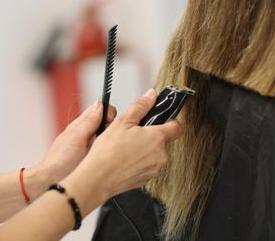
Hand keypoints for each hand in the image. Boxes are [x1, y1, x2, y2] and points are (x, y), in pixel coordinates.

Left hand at [37, 102, 116, 183]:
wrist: (53, 181)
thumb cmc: (59, 160)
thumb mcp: (75, 138)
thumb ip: (88, 121)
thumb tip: (99, 105)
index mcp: (83, 124)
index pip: (101, 109)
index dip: (109, 112)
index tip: (110, 120)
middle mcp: (91, 133)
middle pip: (109, 122)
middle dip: (113, 126)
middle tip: (109, 136)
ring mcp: (96, 145)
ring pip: (112, 135)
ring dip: (114, 139)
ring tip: (110, 147)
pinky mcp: (101, 157)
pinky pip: (112, 148)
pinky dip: (115, 149)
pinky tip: (112, 155)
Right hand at [61, 89, 183, 212]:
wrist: (97, 179)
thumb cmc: (108, 152)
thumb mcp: (123, 121)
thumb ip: (140, 106)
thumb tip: (151, 95)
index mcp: (158, 138)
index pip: (177, 127)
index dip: (170, 120)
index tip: (162, 119)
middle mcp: (161, 155)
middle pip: (164, 140)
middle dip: (151, 135)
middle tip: (134, 134)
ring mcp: (154, 169)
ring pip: (155, 154)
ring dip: (145, 149)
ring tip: (126, 148)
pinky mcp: (146, 179)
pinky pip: (147, 166)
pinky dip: (139, 162)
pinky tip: (125, 160)